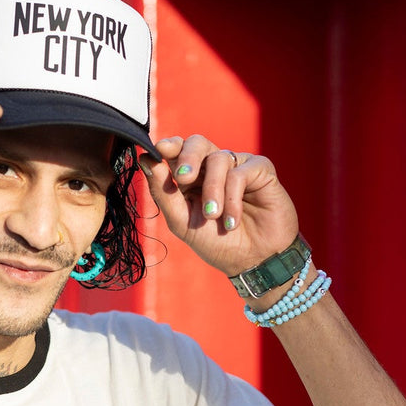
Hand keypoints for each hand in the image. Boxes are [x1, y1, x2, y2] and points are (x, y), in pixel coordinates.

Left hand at [141, 135, 298, 275]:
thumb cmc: (216, 242)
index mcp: (190, 177)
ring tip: (213, 216)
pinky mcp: (260, 170)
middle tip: (183, 177)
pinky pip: (240, 172)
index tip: (159, 150)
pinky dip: (233, 196)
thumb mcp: (182, 221)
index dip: (169, 146)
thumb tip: (145, 160)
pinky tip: (231, 220)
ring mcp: (237, 166)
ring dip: (212, 190)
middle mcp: (212, 168)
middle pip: (197, 143)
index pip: (178, 150)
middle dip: (188, 157)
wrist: (252, 262)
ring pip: (218, 159)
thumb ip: (163, 191)